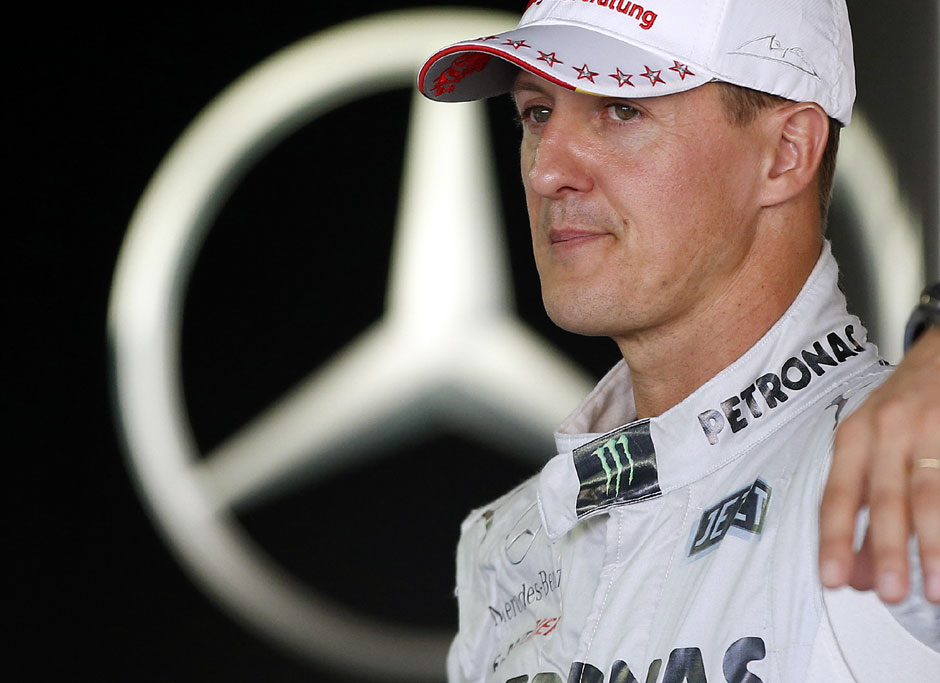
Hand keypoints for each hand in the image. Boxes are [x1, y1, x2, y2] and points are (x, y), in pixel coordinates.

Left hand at [819, 326, 939, 602]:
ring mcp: (930, 429)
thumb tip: (857, 572)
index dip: (834, 539)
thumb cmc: (904, 405)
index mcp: (853, 436)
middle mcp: (887, 430)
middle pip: (885, 498)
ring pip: (929, 495)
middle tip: (890, 593)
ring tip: (935, 587)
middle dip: (886, 550)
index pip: (836, 494)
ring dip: (932, 546)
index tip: (834, 578)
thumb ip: (861, 503)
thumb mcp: (870, 444)